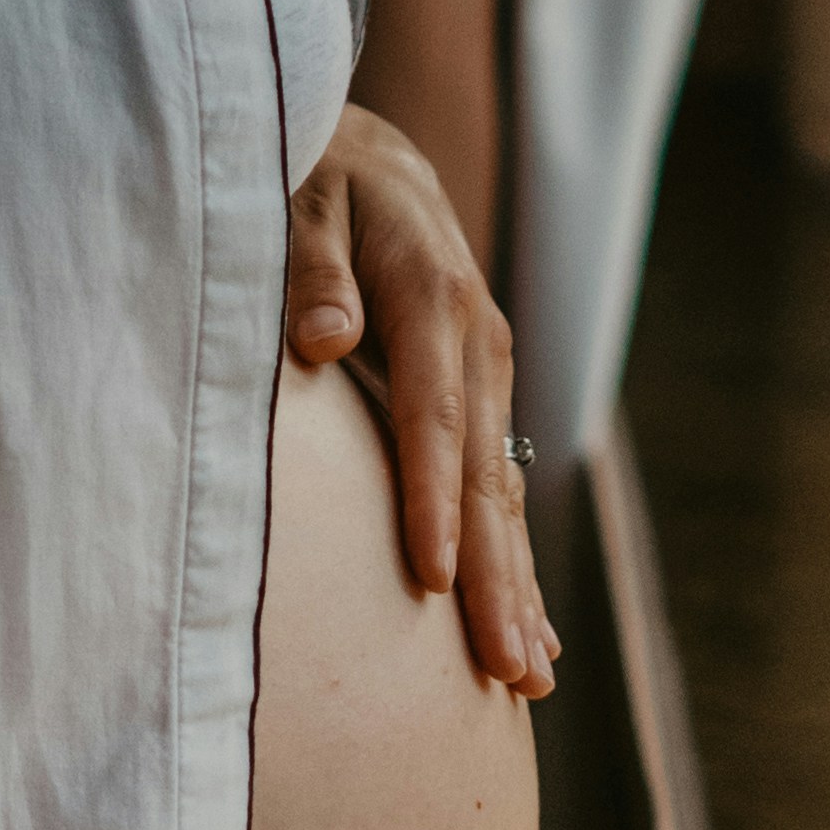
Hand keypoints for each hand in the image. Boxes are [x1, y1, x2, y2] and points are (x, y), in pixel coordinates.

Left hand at [285, 104, 558, 696]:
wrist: (371, 154)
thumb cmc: (316, 176)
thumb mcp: (298, 195)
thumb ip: (307, 264)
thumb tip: (326, 337)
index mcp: (431, 295)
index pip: (432, 416)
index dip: (432, 500)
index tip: (434, 582)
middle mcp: (476, 341)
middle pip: (486, 477)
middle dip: (500, 579)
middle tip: (510, 671)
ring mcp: (488, 373)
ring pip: (505, 493)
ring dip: (519, 585)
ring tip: (531, 675)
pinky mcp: (481, 397)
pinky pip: (500, 488)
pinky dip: (515, 561)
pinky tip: (528, 629)